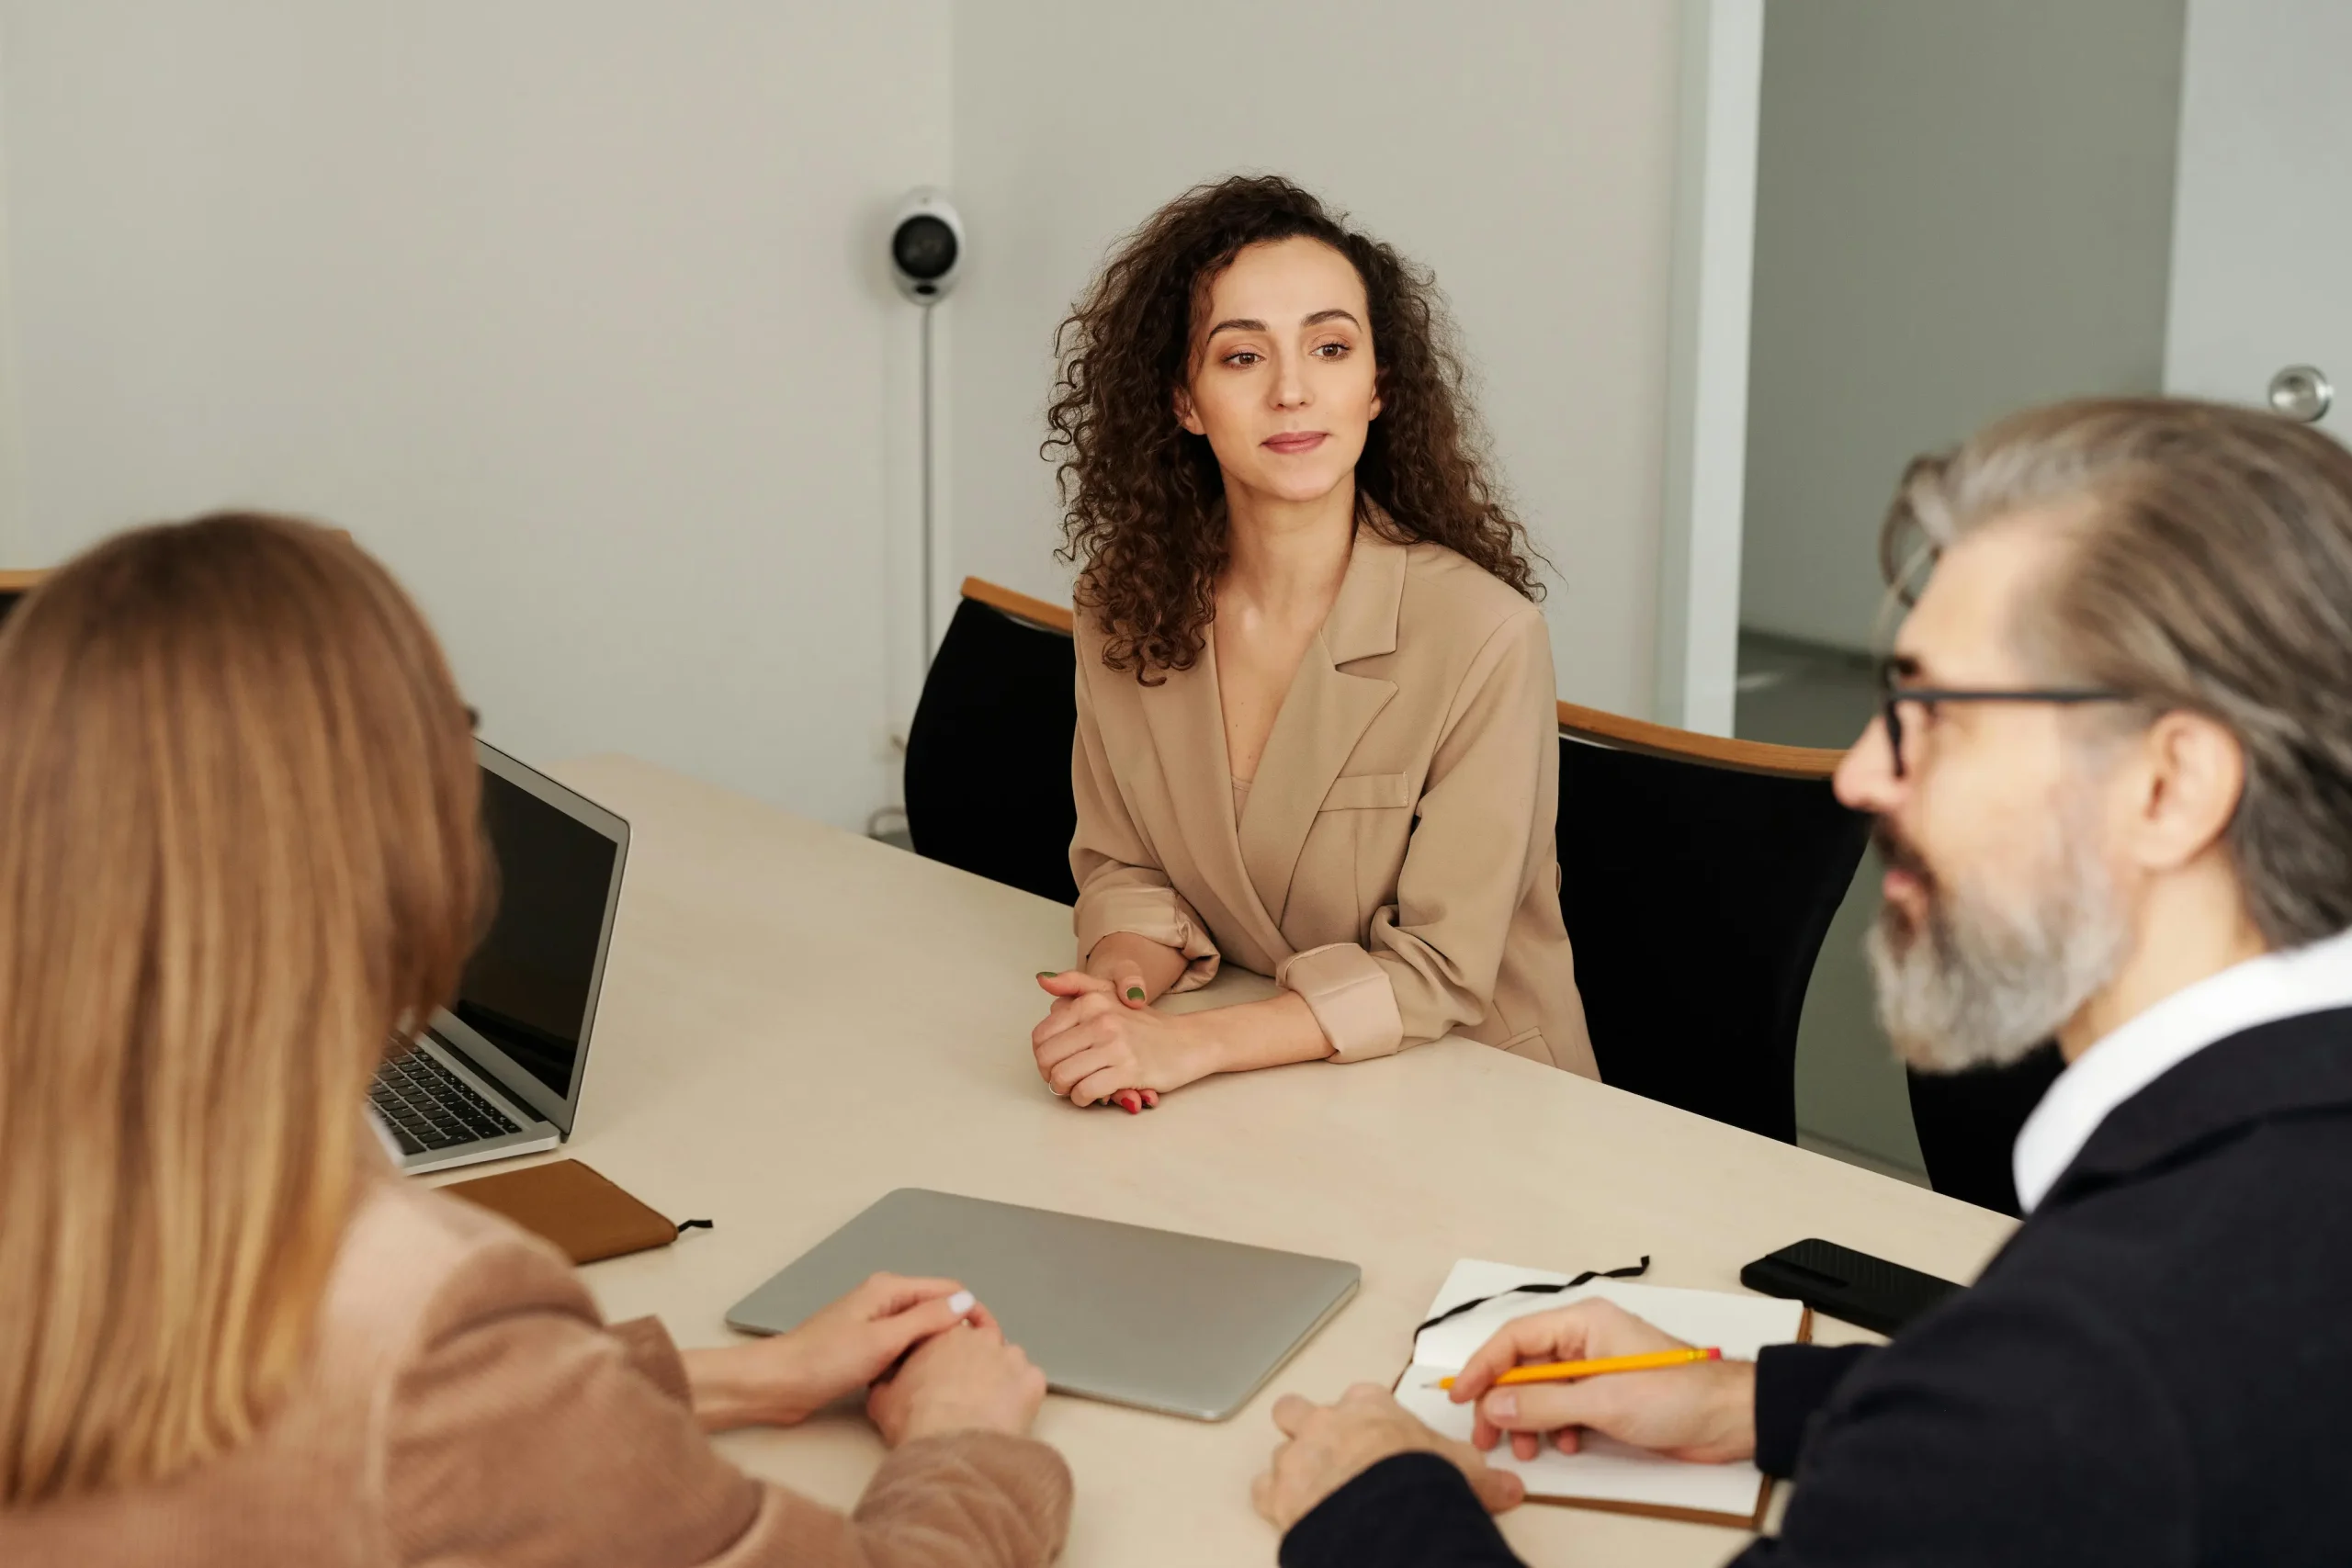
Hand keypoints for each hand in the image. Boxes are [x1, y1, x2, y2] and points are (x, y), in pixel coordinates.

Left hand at [683, 1273, 977, 1429]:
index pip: (950, 1291)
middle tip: (971, 1366)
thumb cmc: (825, 1361)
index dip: (974, 1313)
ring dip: (935, 1349)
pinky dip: (914, 1361)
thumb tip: (966, 1303)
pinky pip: (904, 1348)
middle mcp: (884, 1299)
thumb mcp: (883, 1340)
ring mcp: (874, 1323)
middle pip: (937, 1309)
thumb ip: (926, 1319)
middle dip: (957, 1333)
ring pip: (921, 1331)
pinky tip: (917, 1382)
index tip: (988, 1344)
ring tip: (948, 1376)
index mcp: (889, 1289)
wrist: (778, 1385)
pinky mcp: (865, 1346)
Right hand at [867, 1305, 1048, 1445]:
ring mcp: (1011, 1356)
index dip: (948, 1347)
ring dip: (1001, 1374)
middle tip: (966, 1387)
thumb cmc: (916, 1420)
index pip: (950, 1327)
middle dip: (976, 1358)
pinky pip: (1030, 1382)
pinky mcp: (1033, 1379)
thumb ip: (886, 1382)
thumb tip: (885, 1383)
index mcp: (944, 1333)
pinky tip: (1008, 1413)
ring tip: (989, 1404)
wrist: (952, 1447)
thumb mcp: (882, 1400)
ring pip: (1009, 1359)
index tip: (948, 1362)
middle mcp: (981, 1336)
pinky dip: (1022, 1394)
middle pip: (982, 1339)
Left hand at [1033, 970, 1207, 1107]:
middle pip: (1047, 1058)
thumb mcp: (1109, 993)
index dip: (1042, 1056)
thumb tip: (1042, 979)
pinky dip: (1083, 1098)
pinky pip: (1087, 1091)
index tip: (1056, 1064)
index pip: (1041, 1036)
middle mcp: (1101, 1020)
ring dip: (1065, 1090)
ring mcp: (1116, 1045)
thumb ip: (1074, 983)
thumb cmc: (1145, 1025)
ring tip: (1077, 1088)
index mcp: (1091, 1002)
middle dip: (1050, 1075)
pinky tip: (1093, 1095)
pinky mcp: (1129, 1070)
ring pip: (1063, 1077)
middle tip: (1064, 1080)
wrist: (1188, 1041)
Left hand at [1252, 1384, 1524, 1533]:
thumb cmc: (1420, 1480)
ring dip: (1293, 1469)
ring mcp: (1298, 1455)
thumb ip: (1482, 1473)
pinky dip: (1274, 1502)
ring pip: (1280, 1451)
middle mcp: (1327, 1422)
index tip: (1378, 1434)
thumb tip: (1509, 1485)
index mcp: (1369, 1407)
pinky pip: (1263, 1490)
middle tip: (1327, 1450)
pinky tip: (1292, 1513)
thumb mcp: (1465, 1469)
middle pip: (1299, 1409)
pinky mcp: (1277, 1492)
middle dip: (1306, 1426)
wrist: (1387, 1511)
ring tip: (1314, 1491)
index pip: (1362, 1397)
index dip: (1367, 1416)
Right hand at [1449, 1299, 1756, 1463]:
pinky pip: (1563, 1408)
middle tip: (1486, 1434)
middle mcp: (1584, 1341)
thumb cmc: (1679, 1393)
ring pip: (1540, 1390)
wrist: (1729, 1419)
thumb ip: (1544, 1402)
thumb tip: (1496, 1405)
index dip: (1484, 1366)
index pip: (1515, 1338)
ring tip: (1528, 1448)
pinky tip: (1564, 1445)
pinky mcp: (1606, 1397)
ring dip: (1528, 1419)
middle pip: (1523, 1365)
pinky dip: (1554, 1427)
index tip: (1463, 1396)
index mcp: (1582, 1322)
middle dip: (1503, 1401)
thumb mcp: (1603, 1400)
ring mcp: (1595, 1369)